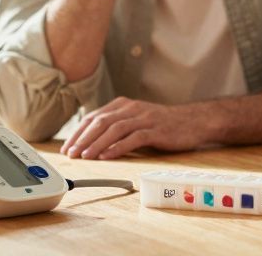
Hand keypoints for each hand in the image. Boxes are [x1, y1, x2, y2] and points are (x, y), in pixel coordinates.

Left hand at [60, 97, 207, 158]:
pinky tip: (107, 156)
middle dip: (83, 138)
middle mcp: (133, 108)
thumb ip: (117, 125)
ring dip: (97, 143)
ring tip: (85, 156)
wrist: (194, 121)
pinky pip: (134, 138)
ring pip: (115, 129)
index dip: (78, 132)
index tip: (67, 147)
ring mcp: (145, 118)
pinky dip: (118, 147)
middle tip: (71, 153)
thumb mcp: (137, 119)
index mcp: (124, 104)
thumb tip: (91, 141)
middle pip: (101, 121)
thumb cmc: (163, 124)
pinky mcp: (156, 130)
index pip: (94, 117)